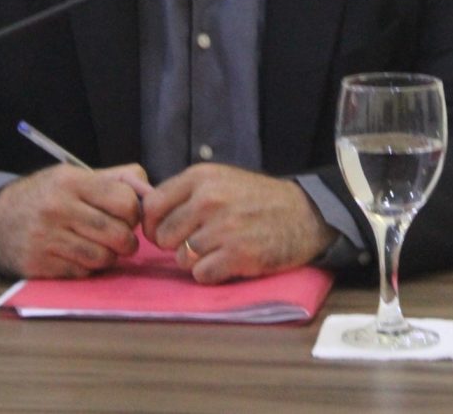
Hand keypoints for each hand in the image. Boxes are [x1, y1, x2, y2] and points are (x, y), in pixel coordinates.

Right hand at [0, 163, 151, 277]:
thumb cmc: (44, 195)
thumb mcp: (73, 175)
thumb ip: (115, 179)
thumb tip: (150, 192)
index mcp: (71, 181)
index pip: (124, 201)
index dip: (133, 212)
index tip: (127, 215)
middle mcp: (58, 208)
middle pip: (118, 233)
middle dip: (127, 240)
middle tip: (121, 238)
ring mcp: (47, 239)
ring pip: (103, 257)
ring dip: (109, 256)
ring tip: (101, 247)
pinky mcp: (39, 265)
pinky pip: (82, 273)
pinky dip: (87, 268)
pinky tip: (79, 256)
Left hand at [141, 164, 335, 283]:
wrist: (305, 214)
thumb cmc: (258, 198)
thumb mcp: (221, 179)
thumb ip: (186, 192)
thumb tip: (148, 213)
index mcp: (200, 177)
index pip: (153, 205)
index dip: (153, 224)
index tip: (165, 230)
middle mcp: (208, 199)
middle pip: (164, 235)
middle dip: (175, 244)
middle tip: (197, 242)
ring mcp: (223, 228)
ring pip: (181, 258)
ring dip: (195, 260)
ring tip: (217, 249)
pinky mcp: (238, 255)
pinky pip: (201, 275)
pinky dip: (211, 274)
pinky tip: (227, 262)